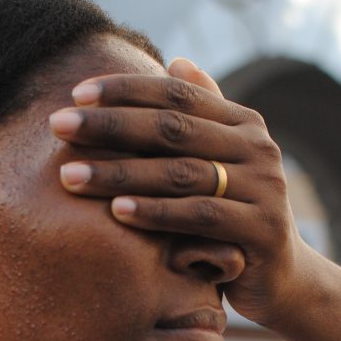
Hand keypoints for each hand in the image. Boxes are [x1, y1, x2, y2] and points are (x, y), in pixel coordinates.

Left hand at [49, 58, 310, 326]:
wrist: (282, 278)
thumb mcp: (220, 164)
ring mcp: (264, 188)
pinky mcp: (262, 229)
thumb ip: (203, 116)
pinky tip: (116, 212)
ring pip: (181, 174)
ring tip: (70, 176)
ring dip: (120, 174)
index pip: (177, 95)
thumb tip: (177, 61)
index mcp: (244, 124)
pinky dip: (156, 213)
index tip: (76, 94)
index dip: (126, 91)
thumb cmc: (234, 219)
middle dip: (110, 126)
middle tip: (58, 125)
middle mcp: (258, 148)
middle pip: (173, 129)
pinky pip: (199, 217)